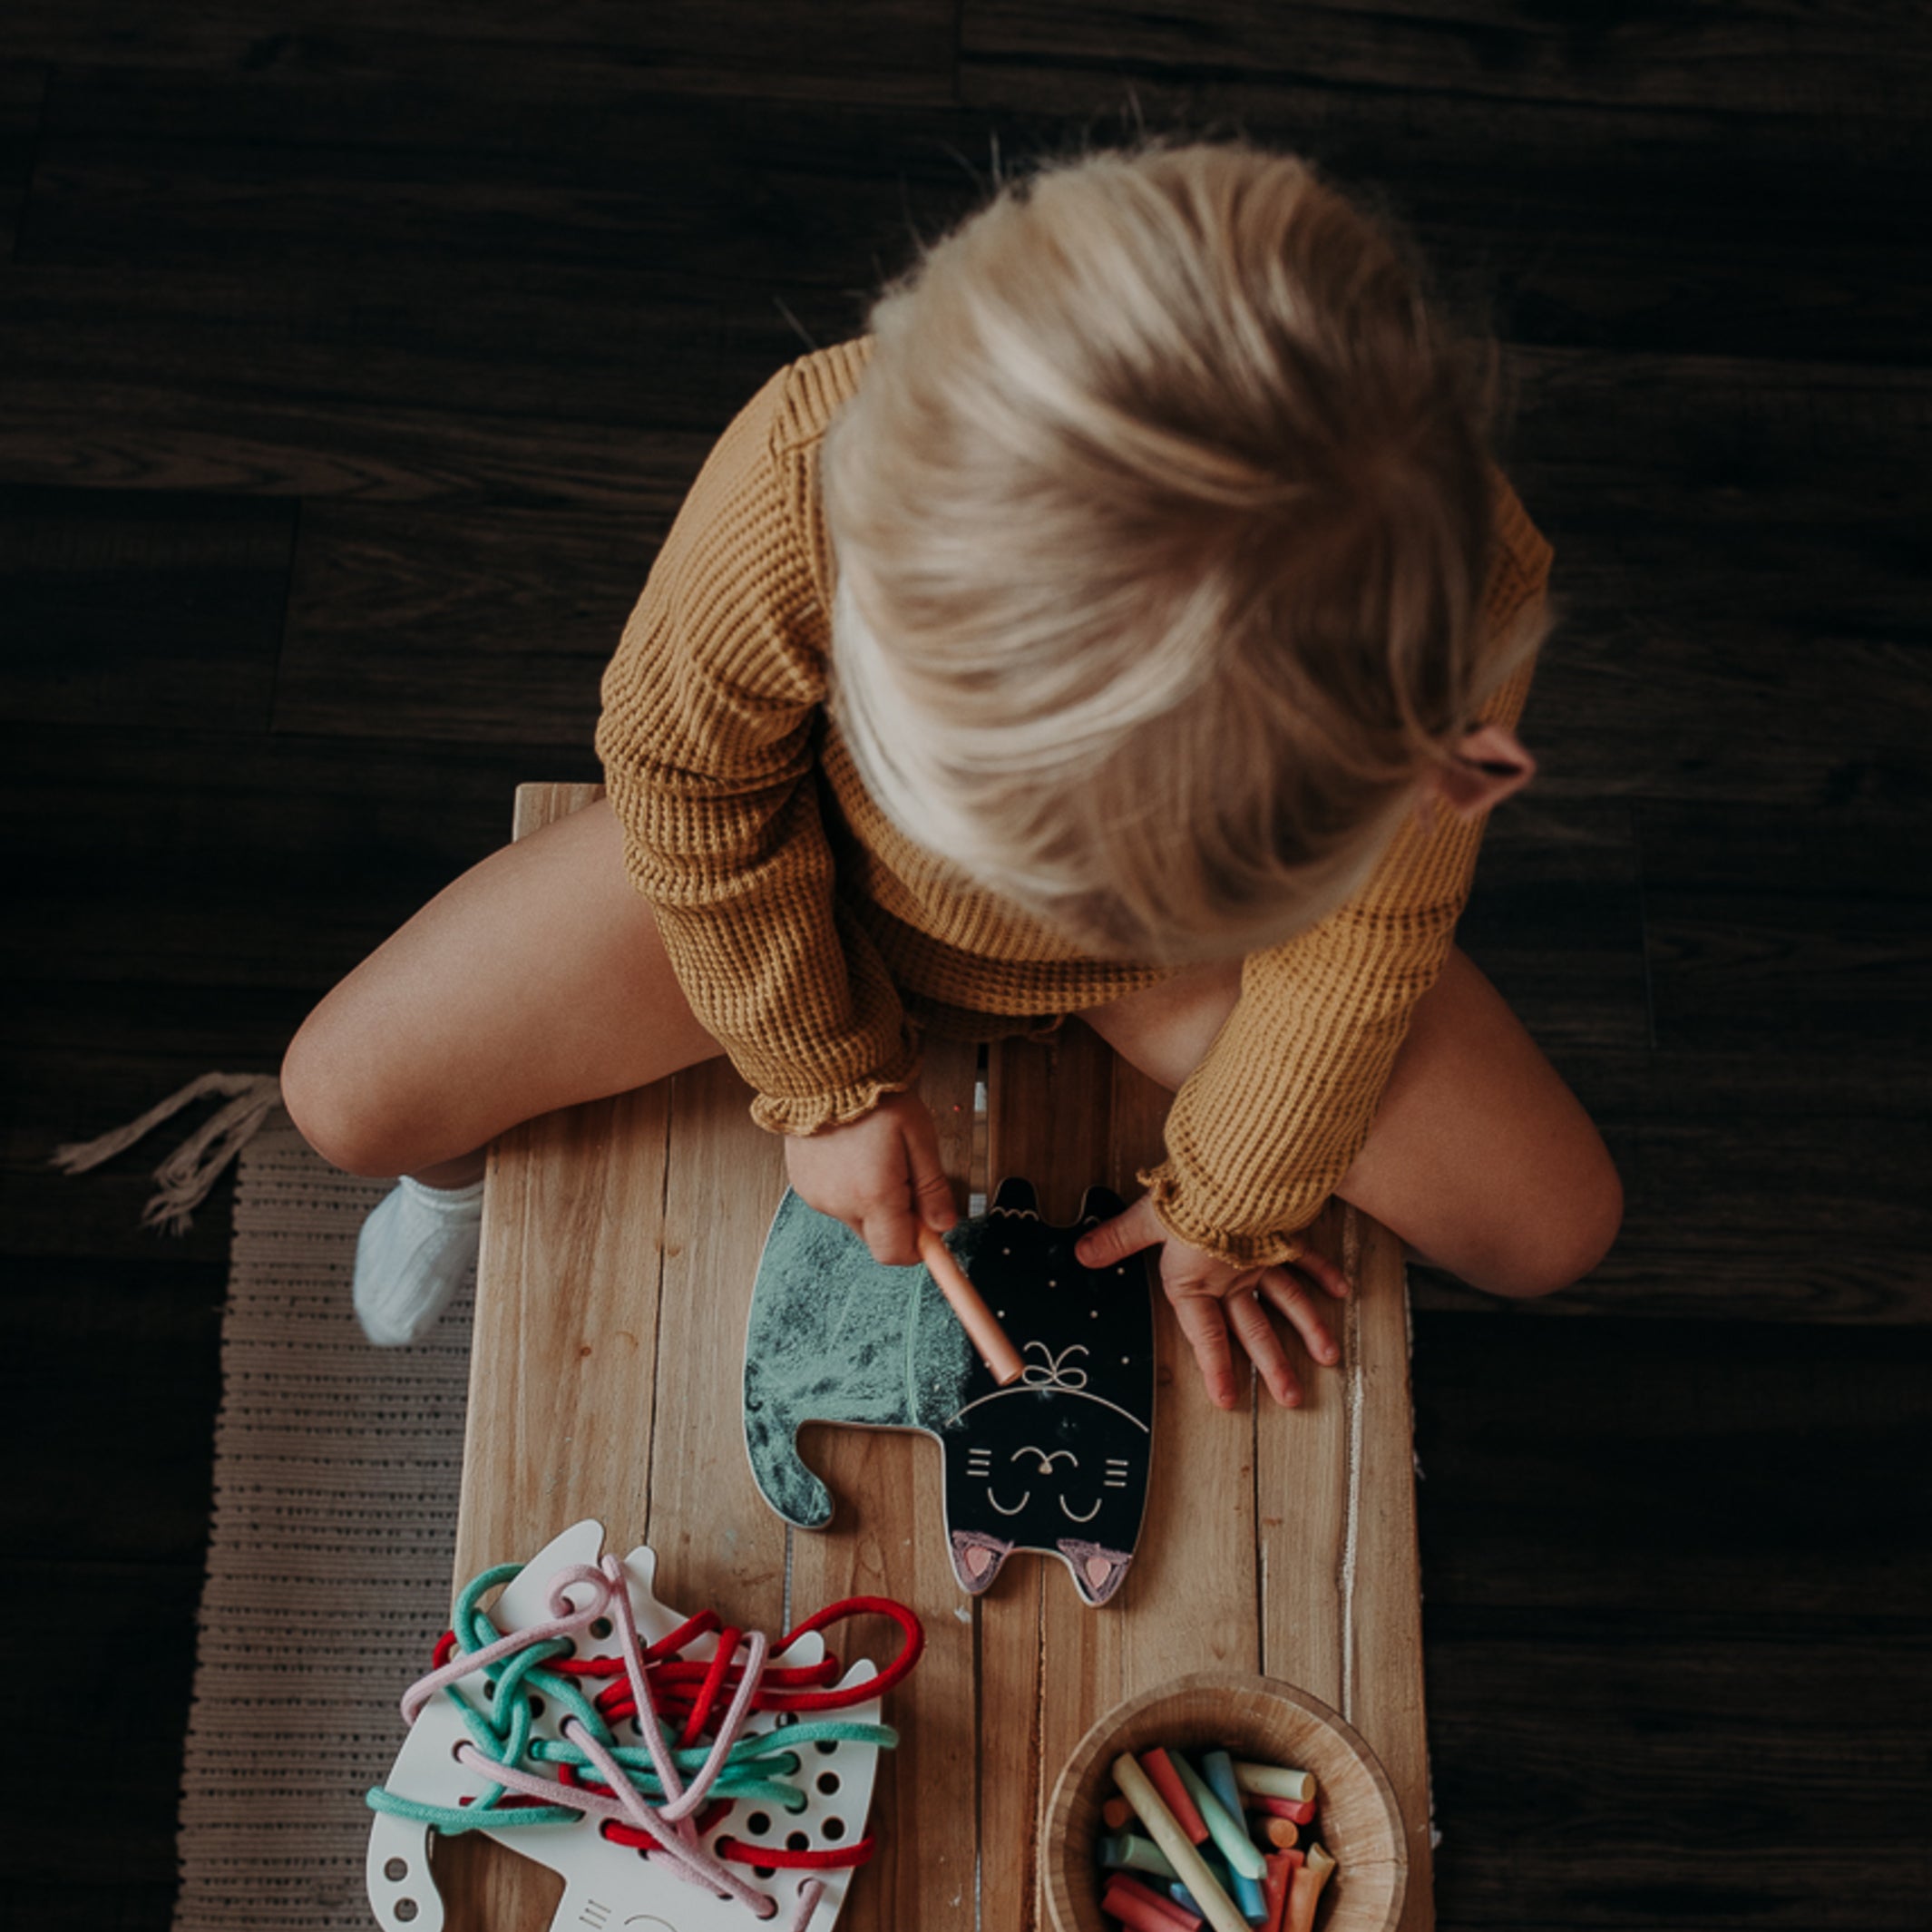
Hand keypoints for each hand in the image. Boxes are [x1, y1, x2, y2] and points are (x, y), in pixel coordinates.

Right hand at [784, 1091, 956, 1265]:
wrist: (825, 1071)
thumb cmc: (874, 1098)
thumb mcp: (919, 1137)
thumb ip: (932, 1187)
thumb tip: (944, 1225)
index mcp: (873, 1195)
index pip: (896, 1254)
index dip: (918, 1247)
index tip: (931, 1230)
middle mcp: (840, 1204)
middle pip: (878, 1239)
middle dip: (898, 1220)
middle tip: (907, 1177)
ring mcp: (817, 1197)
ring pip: (857, 1220)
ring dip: (873, 1203)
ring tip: (876, 1158)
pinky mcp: (803, 1186)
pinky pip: (835, 1202)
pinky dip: (849, 1189)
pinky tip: (853, 1156)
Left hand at [1074, 1195, 1350, 1410]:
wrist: (1232, 1169)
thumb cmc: (1189, 1195)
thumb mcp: (1146, 1219)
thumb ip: (1117, 1239)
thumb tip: (1082, 1253)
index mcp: (1196, 1280)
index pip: (1205, 1334)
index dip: (1215, 1368)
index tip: (1227, 1400)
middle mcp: (1232, 1277)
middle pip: (1254, 1329)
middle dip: (1272, 1366)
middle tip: (1291, 1398)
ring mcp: (1260, 1258)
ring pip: (1288, 1301)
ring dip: (1309, 1330)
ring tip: (1329, 1359)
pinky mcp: (1279, 1234)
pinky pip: (1304, 1256)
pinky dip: (1323, 1272)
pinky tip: (1342, 1291)